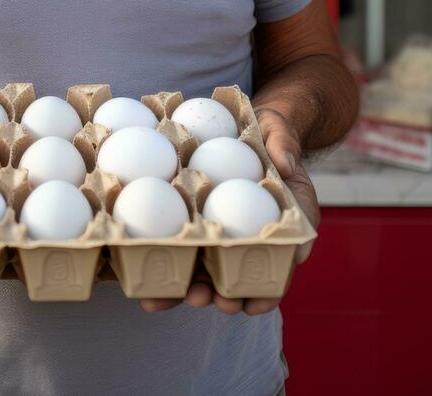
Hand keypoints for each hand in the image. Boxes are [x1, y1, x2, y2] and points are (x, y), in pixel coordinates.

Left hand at [140, 107, 319, 315]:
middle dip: (224, 296)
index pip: (283, 262)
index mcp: (287, 220)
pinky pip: (188, 248)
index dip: (270, 288)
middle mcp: (257, 234)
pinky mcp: (203, 224)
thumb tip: (284, 162)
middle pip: (242, 274)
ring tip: (164, 299)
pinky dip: (169, 264)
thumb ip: (284, 144)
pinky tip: (144, 280)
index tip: (254, 304)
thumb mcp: (280, 131)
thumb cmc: (271, 131)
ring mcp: (229, 232)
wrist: (251, 127)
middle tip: (205, 300)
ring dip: (191, 288)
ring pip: (211, 270)